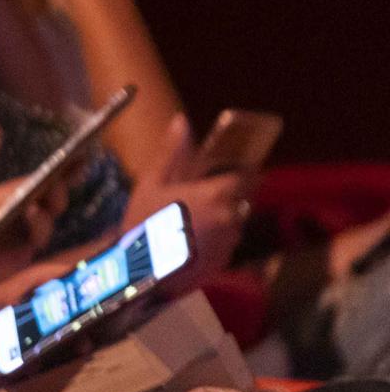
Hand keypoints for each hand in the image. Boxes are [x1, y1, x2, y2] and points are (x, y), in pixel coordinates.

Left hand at [0, 125, 67, 288]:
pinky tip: (32, 216)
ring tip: (36, 200)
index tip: (79, 155)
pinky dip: (37, 228)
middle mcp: (18, 220)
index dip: (60, 170)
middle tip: (59, 177)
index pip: (38, 183)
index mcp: (5, 200)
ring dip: (46, 209)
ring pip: (47, 222)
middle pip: (50, 202)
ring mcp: (21, 242)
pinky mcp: (20, 262)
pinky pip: (36, 243)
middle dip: (58, 189)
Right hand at [123, 114, 251, 282]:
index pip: (249, 177)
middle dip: (226, 198)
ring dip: (221, 220)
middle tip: (197, 201)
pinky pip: (226, 244)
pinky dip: (214, 241)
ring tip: (191, 224)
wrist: (141, 271)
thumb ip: (172, 152)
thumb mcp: (152, 182)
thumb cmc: (145, 220)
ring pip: (234, 223)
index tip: (228, 173)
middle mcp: (233, 216)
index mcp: (219, 193)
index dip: (242, 173)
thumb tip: (182, 120)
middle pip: (241, 201)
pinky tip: (190, 243)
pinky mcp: (226, 263)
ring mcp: (231, 242)